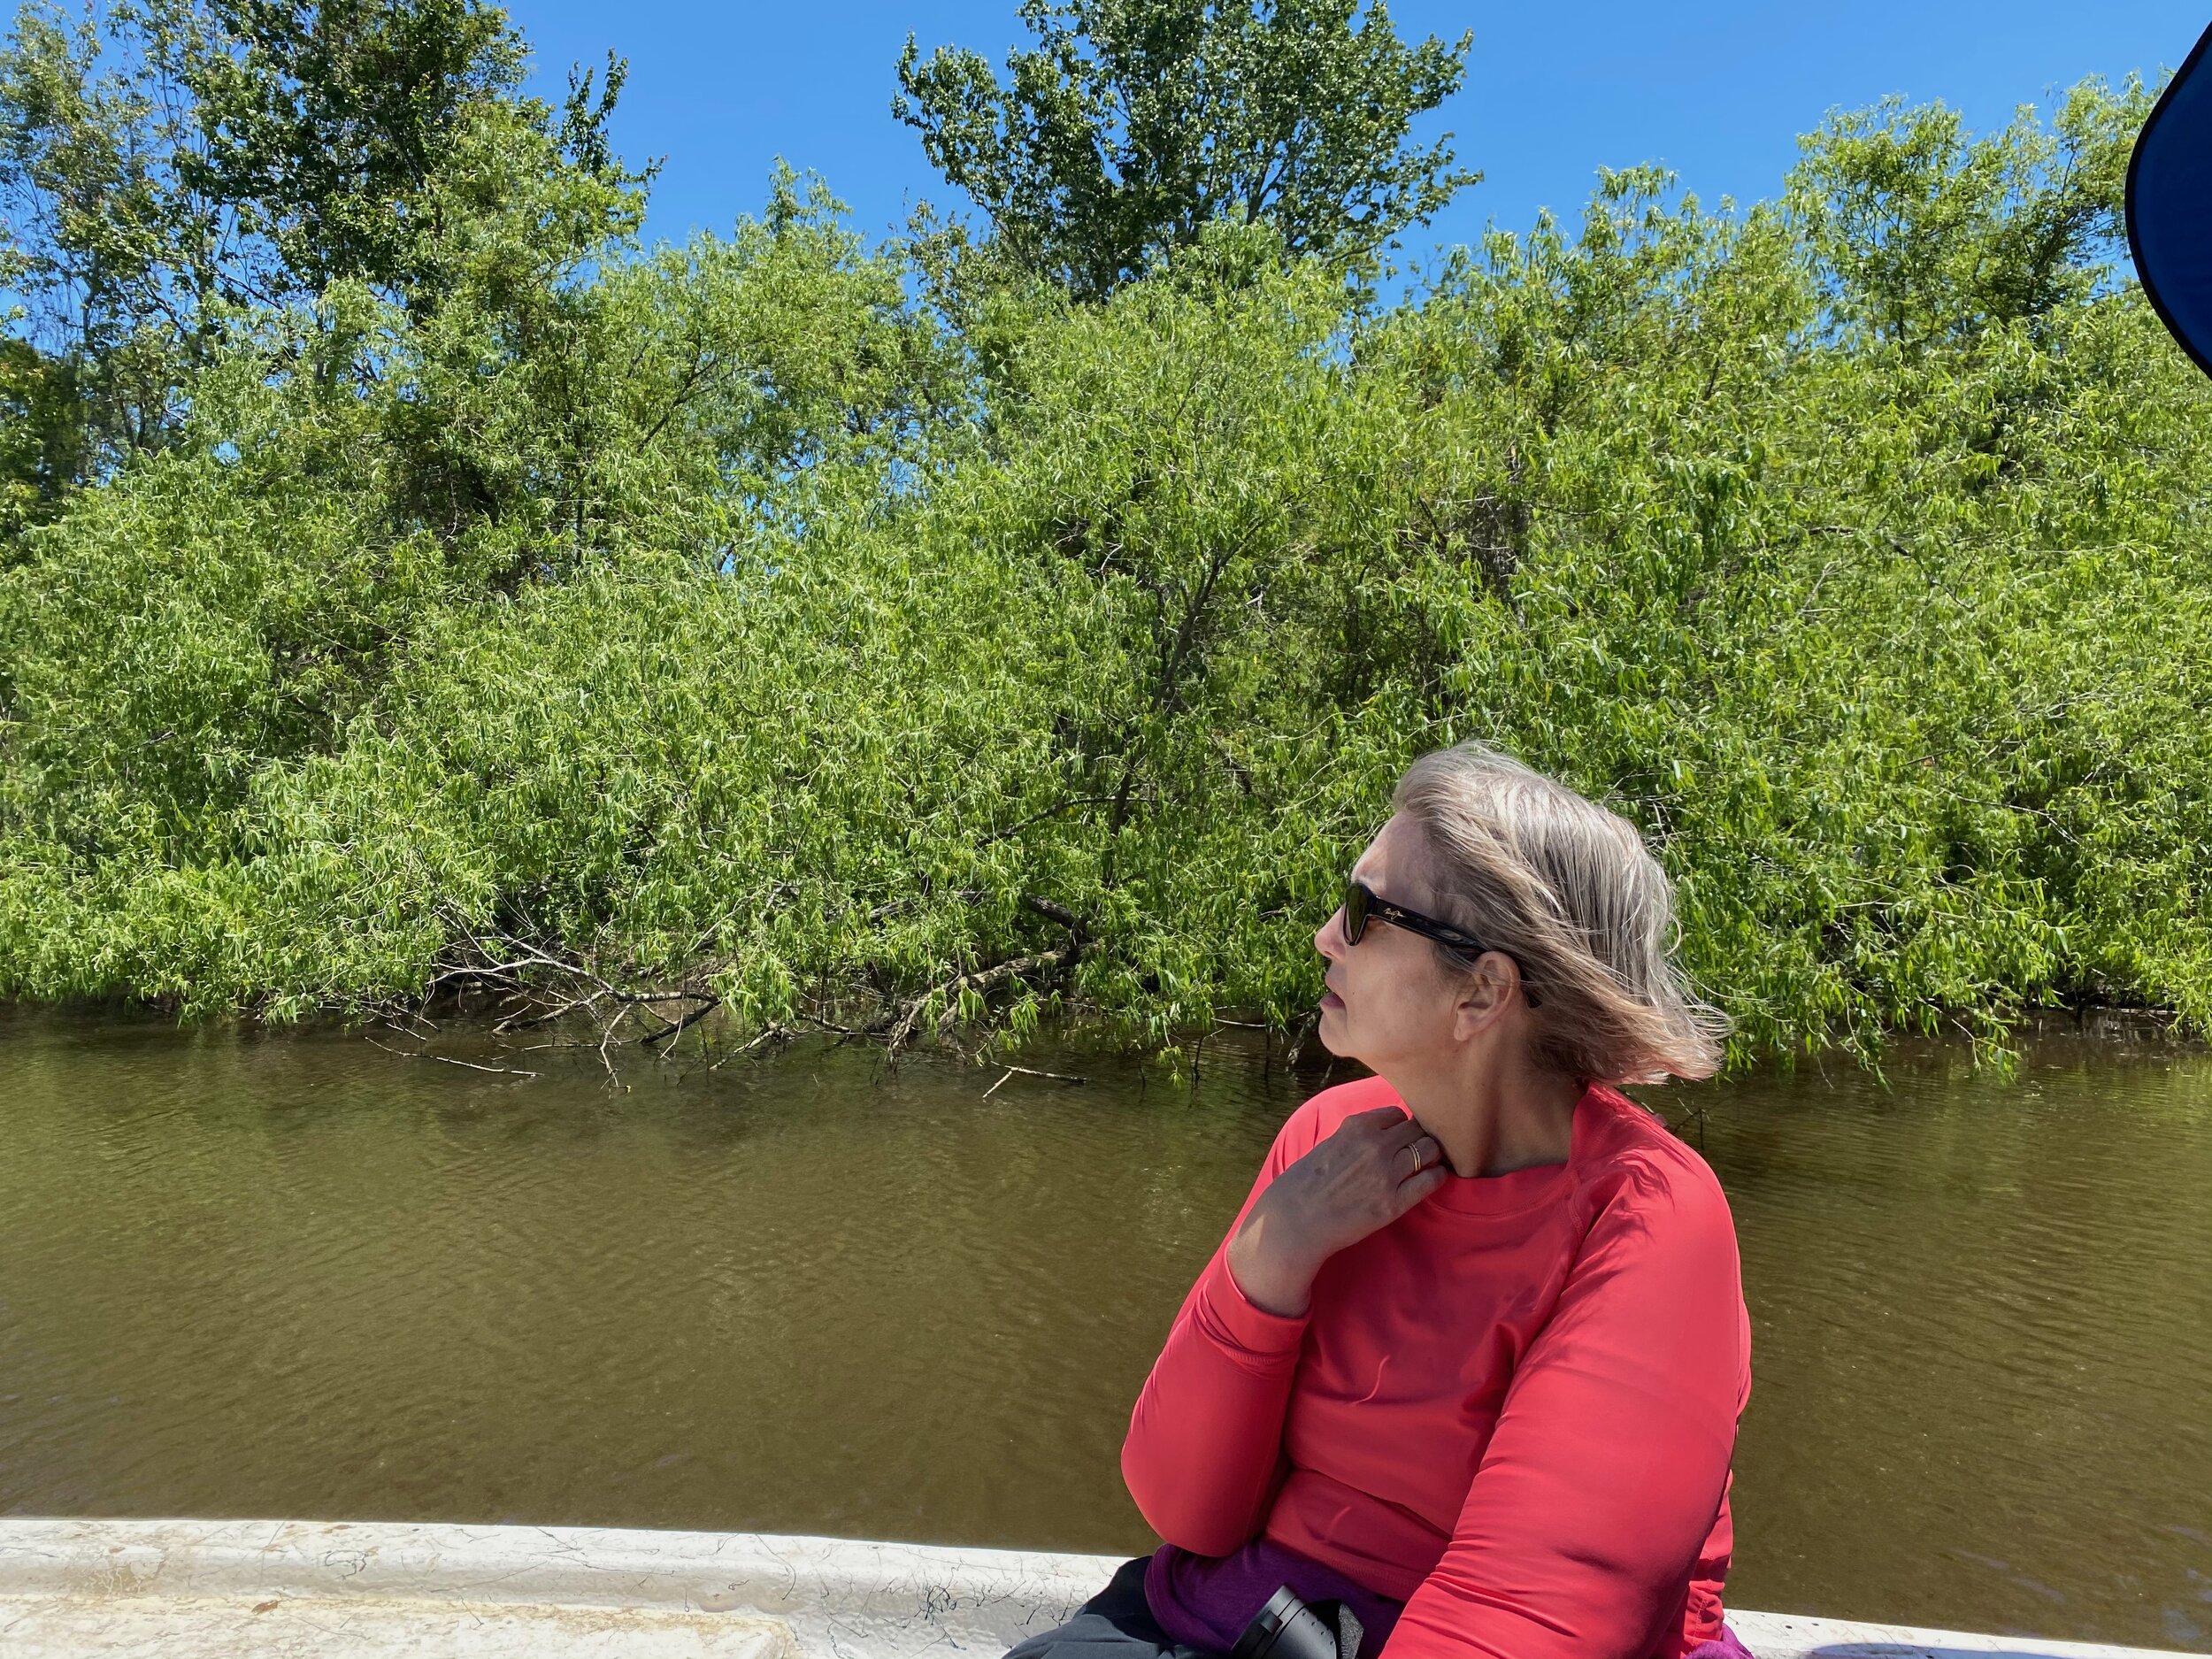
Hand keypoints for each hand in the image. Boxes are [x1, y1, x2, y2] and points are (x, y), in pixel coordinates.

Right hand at [1226, 1106, 1448, 1316]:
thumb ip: (1357, 1135)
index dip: (1401, 1126)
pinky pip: (1431, 1180)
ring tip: (1427, 1164)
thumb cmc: (1306, 1182)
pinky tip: (1431, 1179)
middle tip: (1418, 1150)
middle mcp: (1376, 1145)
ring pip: (1430, 1150)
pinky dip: (1436, 1176)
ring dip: (1432, 1155)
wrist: (1296, 1219)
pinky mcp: (1394, 1202)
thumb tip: (1383, 1132)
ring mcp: (1387, 1173)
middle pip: (1418, 1129)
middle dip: (1420, 1138)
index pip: (1398, 1113)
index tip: (1401, 1136)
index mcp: (1357, 1126)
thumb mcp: (1330, 1142)